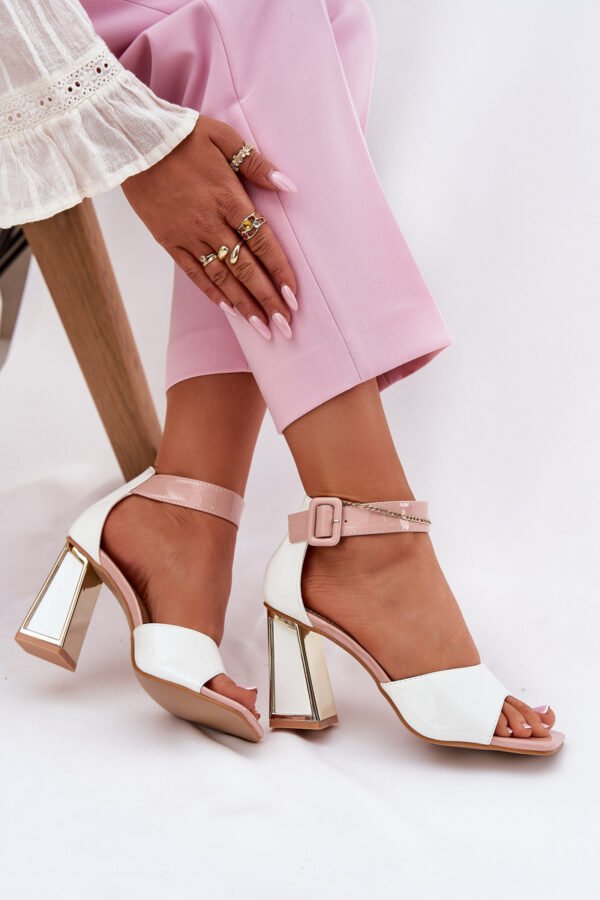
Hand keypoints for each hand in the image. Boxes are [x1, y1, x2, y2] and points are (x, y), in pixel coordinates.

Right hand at [122, 116, 297, 339]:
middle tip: (285, 325)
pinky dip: (213, 293)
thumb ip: (257, 164)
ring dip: (244, 305)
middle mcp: (210, 223)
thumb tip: (289, 185)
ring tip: (263, 328)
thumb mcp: (225, 138)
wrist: (133, 140)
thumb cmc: (183, 135)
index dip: (279, 271)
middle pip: (245, 268)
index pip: (262, 242)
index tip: (294, 296)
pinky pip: (194, 273)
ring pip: (222, 278)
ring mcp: (188, 235)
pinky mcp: (168, 241)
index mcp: (228, 198)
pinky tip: (230, 311)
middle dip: (267, 299)